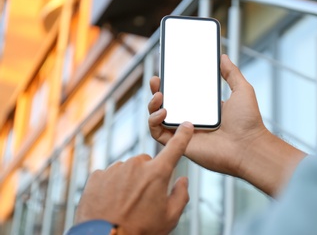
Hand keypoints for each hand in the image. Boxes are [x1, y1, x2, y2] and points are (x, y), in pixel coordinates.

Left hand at [75, 122, 193, 234]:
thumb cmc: (140, 231)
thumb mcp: (169, 218)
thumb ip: (181, 195)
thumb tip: (183, 180)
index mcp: (157, 173)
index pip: (174, 148)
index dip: (183, 136)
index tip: (187, 125)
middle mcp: (135, 166)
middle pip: (147, 162)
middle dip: (148, 174)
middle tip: (144, 197)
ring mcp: (114, 169)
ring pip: (127, 169)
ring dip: (129, 180)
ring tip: (125, 203)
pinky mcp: (97, 176)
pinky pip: (109, 175)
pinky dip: (112, 185)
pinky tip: (111, 202)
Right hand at [148, 55, 305, 195]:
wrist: (248, 147)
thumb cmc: (248, 122)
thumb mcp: (241, 90)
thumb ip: (231, 73)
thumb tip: (222, 56)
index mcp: (204, 108)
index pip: (183, 93)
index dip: (172, 82)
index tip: (167, 70)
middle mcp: (192, 119)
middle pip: (167, 104)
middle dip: (157, 91)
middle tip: (156, 79)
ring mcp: (184, 132)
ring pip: (158, 118)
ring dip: (152, 105)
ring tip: (159, 95)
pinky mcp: (179, 143)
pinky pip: (158, 134)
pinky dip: (154, 122)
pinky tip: (163, 112)